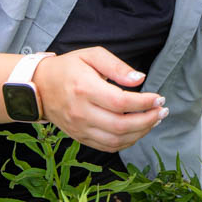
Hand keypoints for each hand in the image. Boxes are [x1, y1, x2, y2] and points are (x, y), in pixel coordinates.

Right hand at [30, 47, 167, 151]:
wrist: (38, 87)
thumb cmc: (68, 68)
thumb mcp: (91, 55)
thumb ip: (117, 66)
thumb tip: (140, 79)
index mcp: (85, 89)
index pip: (121, 102)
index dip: (144, 103)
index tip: (159, 98)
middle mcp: (82, 112)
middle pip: (121, 125)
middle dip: (148, 120)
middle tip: (162, 111)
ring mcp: (80, 128)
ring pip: (116, 140)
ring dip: (141, 133)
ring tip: (154, 120)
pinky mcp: (80, 137)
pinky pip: (107, 146)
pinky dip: (127, 142)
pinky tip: (138, 131)